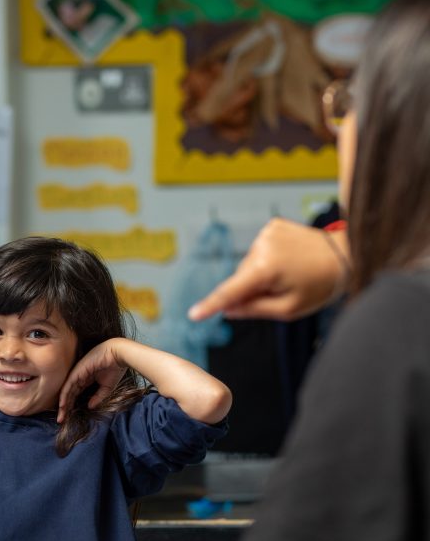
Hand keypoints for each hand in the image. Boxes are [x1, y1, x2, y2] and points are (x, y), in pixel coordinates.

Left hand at [57, 339, 127, 423]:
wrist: (118, 355)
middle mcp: (79, 377)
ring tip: (60, 416)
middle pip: (69, 394)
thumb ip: (98, 397)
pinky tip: (62, 405)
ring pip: (67, 391)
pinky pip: (68, 385)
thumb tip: (90, 406)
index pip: (75, 394)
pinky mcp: (77, 371)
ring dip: (63, 404)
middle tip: (61, 420)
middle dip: (65, 408)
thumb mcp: (106, 388)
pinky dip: (64, 395)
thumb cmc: (114, 368)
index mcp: (86, 379)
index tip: (68, 417)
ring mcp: (77, 374)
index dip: (71, 405)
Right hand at [188, 218, 347, 321]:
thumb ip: (254, 309)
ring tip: (289, 275)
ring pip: (249, 265)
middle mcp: (260, 247)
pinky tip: (288, 260)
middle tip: (281, 293)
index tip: (194, 314)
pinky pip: (259, 250)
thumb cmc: (320, 286)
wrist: (346, 255)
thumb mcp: (289, 309)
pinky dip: (267, 259)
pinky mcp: (272, 226)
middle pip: (241, 278)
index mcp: (265, 270)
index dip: (211, 305)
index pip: (230, 292)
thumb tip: (228, 309)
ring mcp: (266, 233)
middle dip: (252, 289)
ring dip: (261, 274)